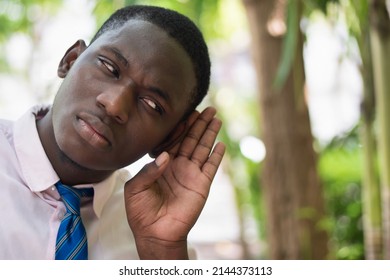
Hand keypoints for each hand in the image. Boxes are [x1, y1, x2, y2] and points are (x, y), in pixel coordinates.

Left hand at [124, 107, 224, 258]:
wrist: (154, 233)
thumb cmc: (141, 212)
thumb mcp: (135, 188)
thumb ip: (149, 170)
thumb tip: (166, 156)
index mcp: (162, 164)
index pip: (173, 140)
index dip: (181, 126)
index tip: (188, 112)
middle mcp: (178, 166)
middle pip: (191, 139)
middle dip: (199, 124)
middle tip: (208, 108)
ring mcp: (191, 175)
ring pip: (202, 148)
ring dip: (209, 134)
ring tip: (216, 118)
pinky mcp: (201, 185)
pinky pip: (210, 167)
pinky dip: (216, 156)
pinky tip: (221, 144)